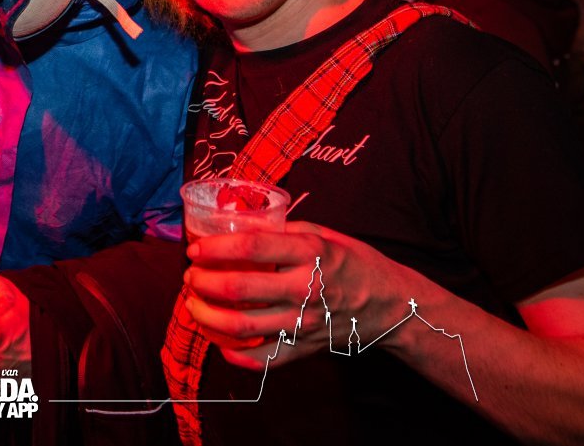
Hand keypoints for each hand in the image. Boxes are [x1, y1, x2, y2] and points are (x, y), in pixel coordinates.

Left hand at [181, 222, 411, 369]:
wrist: (392, 305)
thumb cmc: (354, 263)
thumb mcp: (325, 234)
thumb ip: (285, 230)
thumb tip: (241, 224)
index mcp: (310, 253)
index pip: (252, 246)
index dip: (215, 248)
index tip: (195, 250)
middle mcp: (305, 288)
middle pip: (239, 288)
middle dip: (203, 282)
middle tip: (190, 277)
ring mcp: (304, 322)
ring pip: (242, 325)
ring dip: (208, 316)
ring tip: (194, 305)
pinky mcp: (306, 348)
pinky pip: (264, 359)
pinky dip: (236, 355)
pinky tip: (220, 342)